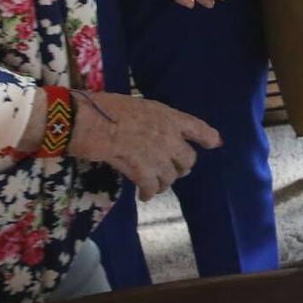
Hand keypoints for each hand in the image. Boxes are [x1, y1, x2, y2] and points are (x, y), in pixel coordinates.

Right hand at [69, 90, 220, 202]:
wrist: (88, 121)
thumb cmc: (106, 108)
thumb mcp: (138, 106)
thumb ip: (153, 120)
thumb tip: (154, 132)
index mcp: (168, 116)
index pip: (198, 128)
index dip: (208, 137)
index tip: (215, 143)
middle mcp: (168, 136)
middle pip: (188, 160)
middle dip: (180, 168)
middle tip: (169, 171)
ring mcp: (157, 155)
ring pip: (170, 178)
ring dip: (162, 183)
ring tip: (153, 185)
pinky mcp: (142, 172)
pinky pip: (152, 188)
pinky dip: (147, 193)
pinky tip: (142, 195)